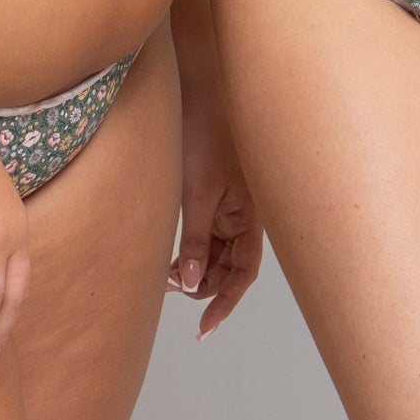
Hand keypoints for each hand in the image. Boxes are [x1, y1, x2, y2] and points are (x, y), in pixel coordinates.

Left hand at [166, 87, 262, 339]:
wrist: (204, 90)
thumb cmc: (206, 137)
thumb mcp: (197, 193)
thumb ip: (197, 240)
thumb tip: (192, 284)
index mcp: (251, 217)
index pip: (244, 273)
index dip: (226, 303)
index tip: (204, 328)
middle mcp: (247, 215)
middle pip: (231, 266)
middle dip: (206, 285)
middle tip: (173, 290)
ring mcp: (234, 206)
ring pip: (220, 252)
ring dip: (199, 268)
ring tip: (169, 276)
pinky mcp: (220, 195)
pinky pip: (213, 233)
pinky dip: (196, 248)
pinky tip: (175, 256)